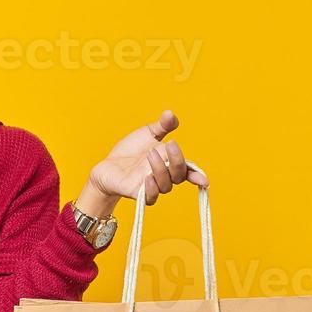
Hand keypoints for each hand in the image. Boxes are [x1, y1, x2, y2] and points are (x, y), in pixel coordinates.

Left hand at [81, 109, 208, 213]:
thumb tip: (170, 113)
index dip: (196, 175)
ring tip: (150, 154)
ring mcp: (151, 186)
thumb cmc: (130, 152)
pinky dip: (151, 189)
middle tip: (170, 144)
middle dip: (177, 160)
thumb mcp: (147, 134)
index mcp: (170, 163)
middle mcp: (163, 176)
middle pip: (178, 176)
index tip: (204, 180)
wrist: (108, 165)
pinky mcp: (138, 194)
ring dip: (161, 169)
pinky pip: (150, 198)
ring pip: (165, 185)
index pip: (187, 170)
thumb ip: (162, 126)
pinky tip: (147, 178)